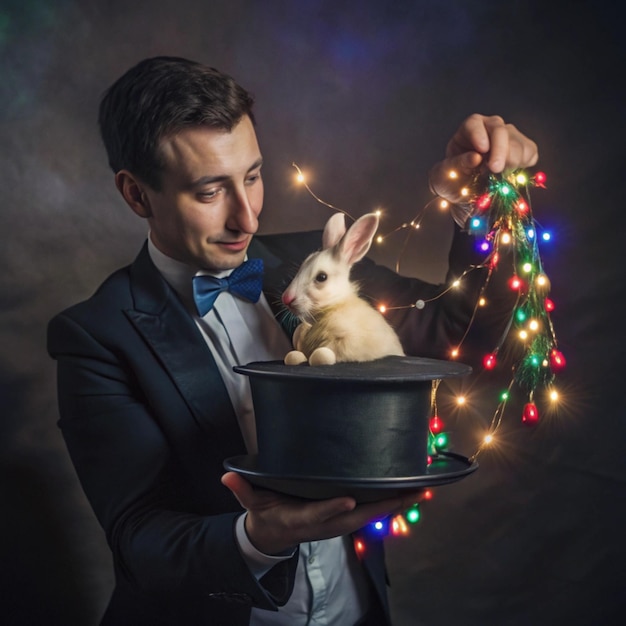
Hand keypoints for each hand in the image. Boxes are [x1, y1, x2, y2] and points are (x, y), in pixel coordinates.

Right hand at [222, 472, 422, 554]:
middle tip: (412, 490)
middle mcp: (327, 523)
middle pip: (359, 517)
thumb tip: (227, 476)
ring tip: (422, 487)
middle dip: (386, 505)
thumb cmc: (267, 515)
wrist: (277, 536)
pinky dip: (392, 501)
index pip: (318, 514)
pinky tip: (410, 490)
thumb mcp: (252, 504)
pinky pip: (373, 510)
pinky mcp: (347, 517)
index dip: (332, 509)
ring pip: (373, 514)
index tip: (349, 500)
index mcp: (303, 518)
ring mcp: (340, 522)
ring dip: (397, 502)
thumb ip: (242, 490)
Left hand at [429, 113, 538, 203]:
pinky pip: (530, 152)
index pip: (474, 124)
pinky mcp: (523, 148)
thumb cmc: (452, 180)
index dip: (478, 135)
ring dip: (510, 163)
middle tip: (496, 169)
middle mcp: (490, 128)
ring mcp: (509, 136)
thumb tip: (476, 157)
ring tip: (496, 177)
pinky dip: (523, 165)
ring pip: (517, 143)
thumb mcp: (445, 174)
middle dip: (500, 151)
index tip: (482, 150)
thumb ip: (458, 164)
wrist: (464, 192)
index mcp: (468, 129)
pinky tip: (510, 173)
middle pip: (500, 131)